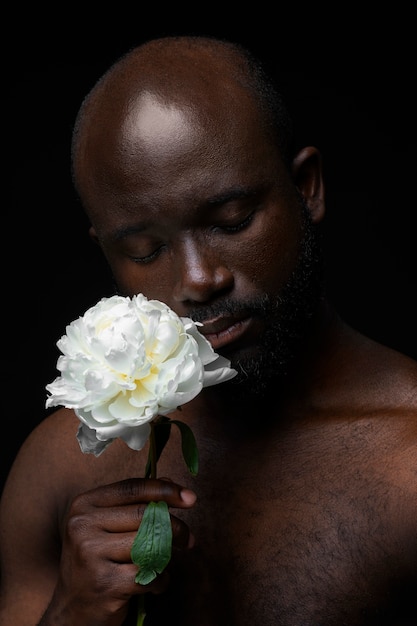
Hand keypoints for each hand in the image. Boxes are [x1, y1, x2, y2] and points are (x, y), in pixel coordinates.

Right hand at [43, 478, 195, 625]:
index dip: (164, 490)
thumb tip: (170, 482)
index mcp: (84, 505)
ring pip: (148, 544)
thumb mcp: (106, 525)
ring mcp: (90, 554)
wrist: (73, 610)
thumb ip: (134, 503)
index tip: (190, 498)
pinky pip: (148, 574)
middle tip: (189, 538)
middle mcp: (82, 525)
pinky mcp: (104, 582)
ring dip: (166, 556)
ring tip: (163, 564)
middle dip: (175, 527)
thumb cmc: (96, 561)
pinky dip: (159, 580)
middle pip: (144, 515)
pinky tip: (155, 584)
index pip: (132, 488)